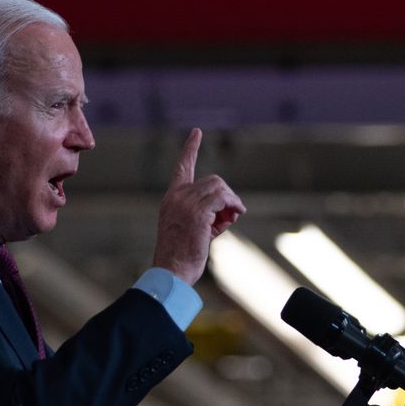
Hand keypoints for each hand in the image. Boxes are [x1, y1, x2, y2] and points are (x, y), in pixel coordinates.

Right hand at [151, 128, 244, 284]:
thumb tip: (231, 210)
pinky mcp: (197, 213)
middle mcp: (177, 197)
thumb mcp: (192, 229)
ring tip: (229, 221)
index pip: (182, 167)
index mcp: (172, 198)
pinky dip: (233, 206)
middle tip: (229, 217)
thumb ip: (207, 213)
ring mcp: (186, 203)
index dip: (190, 149)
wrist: (171, 273)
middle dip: (226, 197)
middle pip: (213, 181)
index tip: (197, 132)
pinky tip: (233, 218)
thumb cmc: (182, 257)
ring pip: (220, 188)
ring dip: (231, 203)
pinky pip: (223, 199)